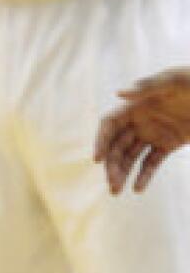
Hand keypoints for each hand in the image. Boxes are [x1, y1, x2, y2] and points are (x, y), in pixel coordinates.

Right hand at [94, 67, 189, 193]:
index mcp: (135, 105)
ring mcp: (153, 134)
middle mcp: (140, 121)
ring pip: (131, 157)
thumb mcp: (174, 80)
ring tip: (117, 192)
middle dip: (112, 165)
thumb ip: (147, 86)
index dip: (101, 141)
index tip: (98, 159)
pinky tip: (137, 189)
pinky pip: (151, 162)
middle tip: (112, 184)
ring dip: (122, 173)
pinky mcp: (168, 144)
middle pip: (117, 145)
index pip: (110, 125)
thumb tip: (118, 94)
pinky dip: (144, 176)